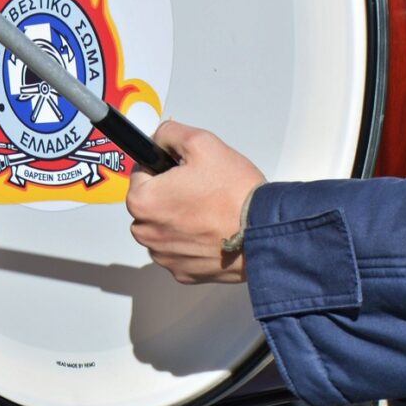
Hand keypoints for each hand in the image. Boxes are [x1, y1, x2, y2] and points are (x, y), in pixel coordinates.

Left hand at [125, 120, 265, 284]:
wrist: (264, 232)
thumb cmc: (234, 194)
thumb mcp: (201, 143)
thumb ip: (169, 134)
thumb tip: (158, 138)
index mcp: (143, 201)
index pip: (140, 174)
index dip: (164, 167)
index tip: (183, 171)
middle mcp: (147, 232)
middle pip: (150, 204)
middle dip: (169, 194)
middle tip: (201, 190)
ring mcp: (164, 256)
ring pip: (162, 229)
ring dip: (178, 219)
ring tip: (208, 211)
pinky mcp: (183, 272)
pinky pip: (178, 251)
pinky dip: (190, 241)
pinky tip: (211, 232)